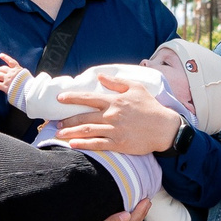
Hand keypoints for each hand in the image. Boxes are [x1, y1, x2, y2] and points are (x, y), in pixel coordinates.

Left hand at [0, 53, 26, 94]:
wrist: (30, 91)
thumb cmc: (30, 85)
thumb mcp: (27, 75)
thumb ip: (21, 74)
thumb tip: (18, 76)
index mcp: (18, 69)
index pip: (11, 61)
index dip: (5, 57)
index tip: (0, 55)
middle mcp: (12, 73)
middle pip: (1, 69)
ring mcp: (8, 79)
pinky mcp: (5, 86)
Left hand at [54, 74, 182, 154]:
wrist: (164, 128)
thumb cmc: (151, 107)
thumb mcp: (136, 88)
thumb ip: (117, 82)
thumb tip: (101, 76)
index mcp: (114, 101)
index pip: (88, 98)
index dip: (72, 98)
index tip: (60, 99)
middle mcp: (112, 115)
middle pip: (83, 117)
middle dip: (67, 119)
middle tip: (55, 123)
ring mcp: (114, 130)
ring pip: (87, 131)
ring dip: (70, 132)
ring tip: (59, 133)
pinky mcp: (118, 144)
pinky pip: (97, 144)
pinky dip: (83, 144)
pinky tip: (73, 144)